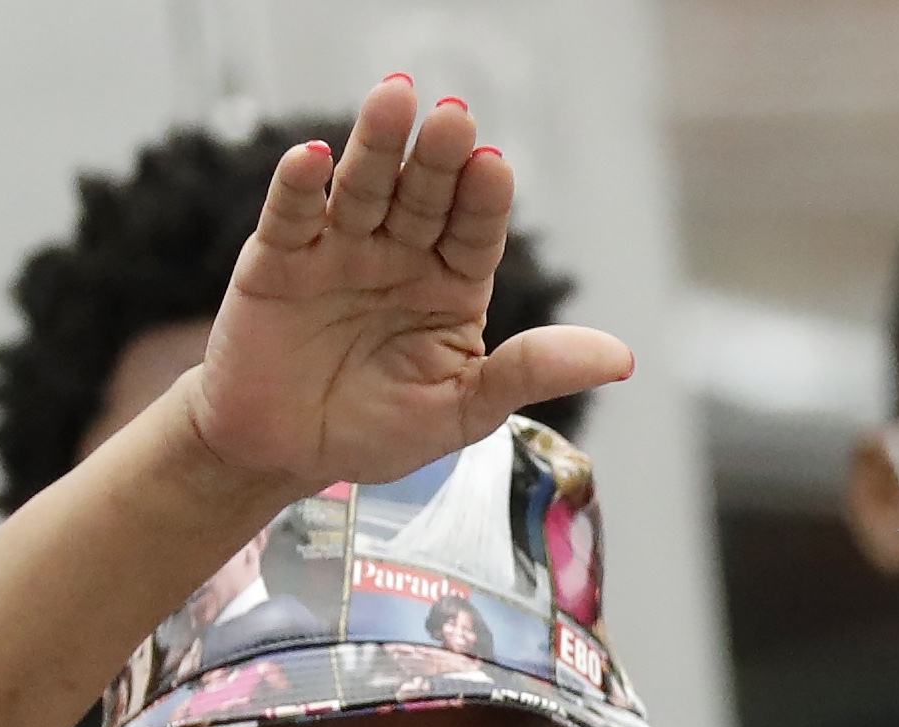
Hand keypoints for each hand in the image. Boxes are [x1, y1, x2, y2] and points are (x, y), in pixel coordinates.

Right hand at [181, 75, 633, 494]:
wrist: (280, 455)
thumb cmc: (374, 432)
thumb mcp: (462, 413)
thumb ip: (530, 374)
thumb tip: (622, 359)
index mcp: (450, 282)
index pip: (475, 230)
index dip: (483, 199)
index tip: (494, 166)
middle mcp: (399, 252)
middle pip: (423, 195)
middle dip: (437, 156)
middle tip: (452, 116)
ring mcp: (338, 249)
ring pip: (362, 188)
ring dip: (377, 145)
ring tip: (396, 99)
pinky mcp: (276, 258)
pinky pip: (291, 215)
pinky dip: (299, 185)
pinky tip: (316, 157)